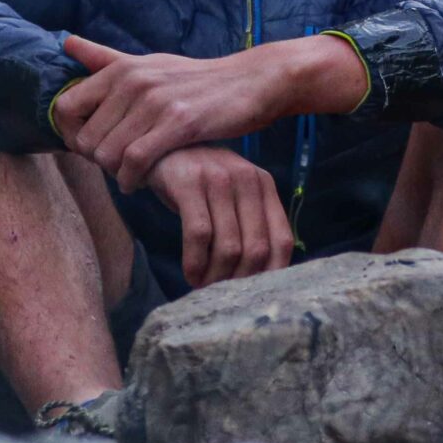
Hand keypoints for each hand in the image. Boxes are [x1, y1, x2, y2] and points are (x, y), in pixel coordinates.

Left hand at [56, 35, 296, 190]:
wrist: (254, 81)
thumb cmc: (199, 79)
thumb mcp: (151, 63)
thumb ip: (107, 58)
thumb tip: (68, 42)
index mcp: (122, 69)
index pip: (65, 108)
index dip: (71, 134)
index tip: (92, 145)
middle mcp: (134, 81)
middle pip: (85, 139)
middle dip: (97, 160)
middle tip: (118, 164)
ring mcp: (156, 102)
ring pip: (108, 153)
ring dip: (115, 173)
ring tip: (131, 173)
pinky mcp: (180, 123)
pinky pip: (136, 160)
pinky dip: (132, 179)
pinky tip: (140, 182)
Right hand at [147, 146, 292, 288]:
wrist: (160, 149)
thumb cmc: (199, 183)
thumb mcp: (232, 196)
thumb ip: (250, 224)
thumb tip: (263, 276)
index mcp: (264, 185)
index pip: (282, 240)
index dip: (271, 274)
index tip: (254, 293)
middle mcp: (247, 180)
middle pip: (256, 248)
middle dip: (239, 280)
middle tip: (222, 293)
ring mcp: (219, 179)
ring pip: (229, 246)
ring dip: (215, 276)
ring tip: (203, 286)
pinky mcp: (190, 183)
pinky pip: (199, 235)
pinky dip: (195, 263)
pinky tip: (191, 273)